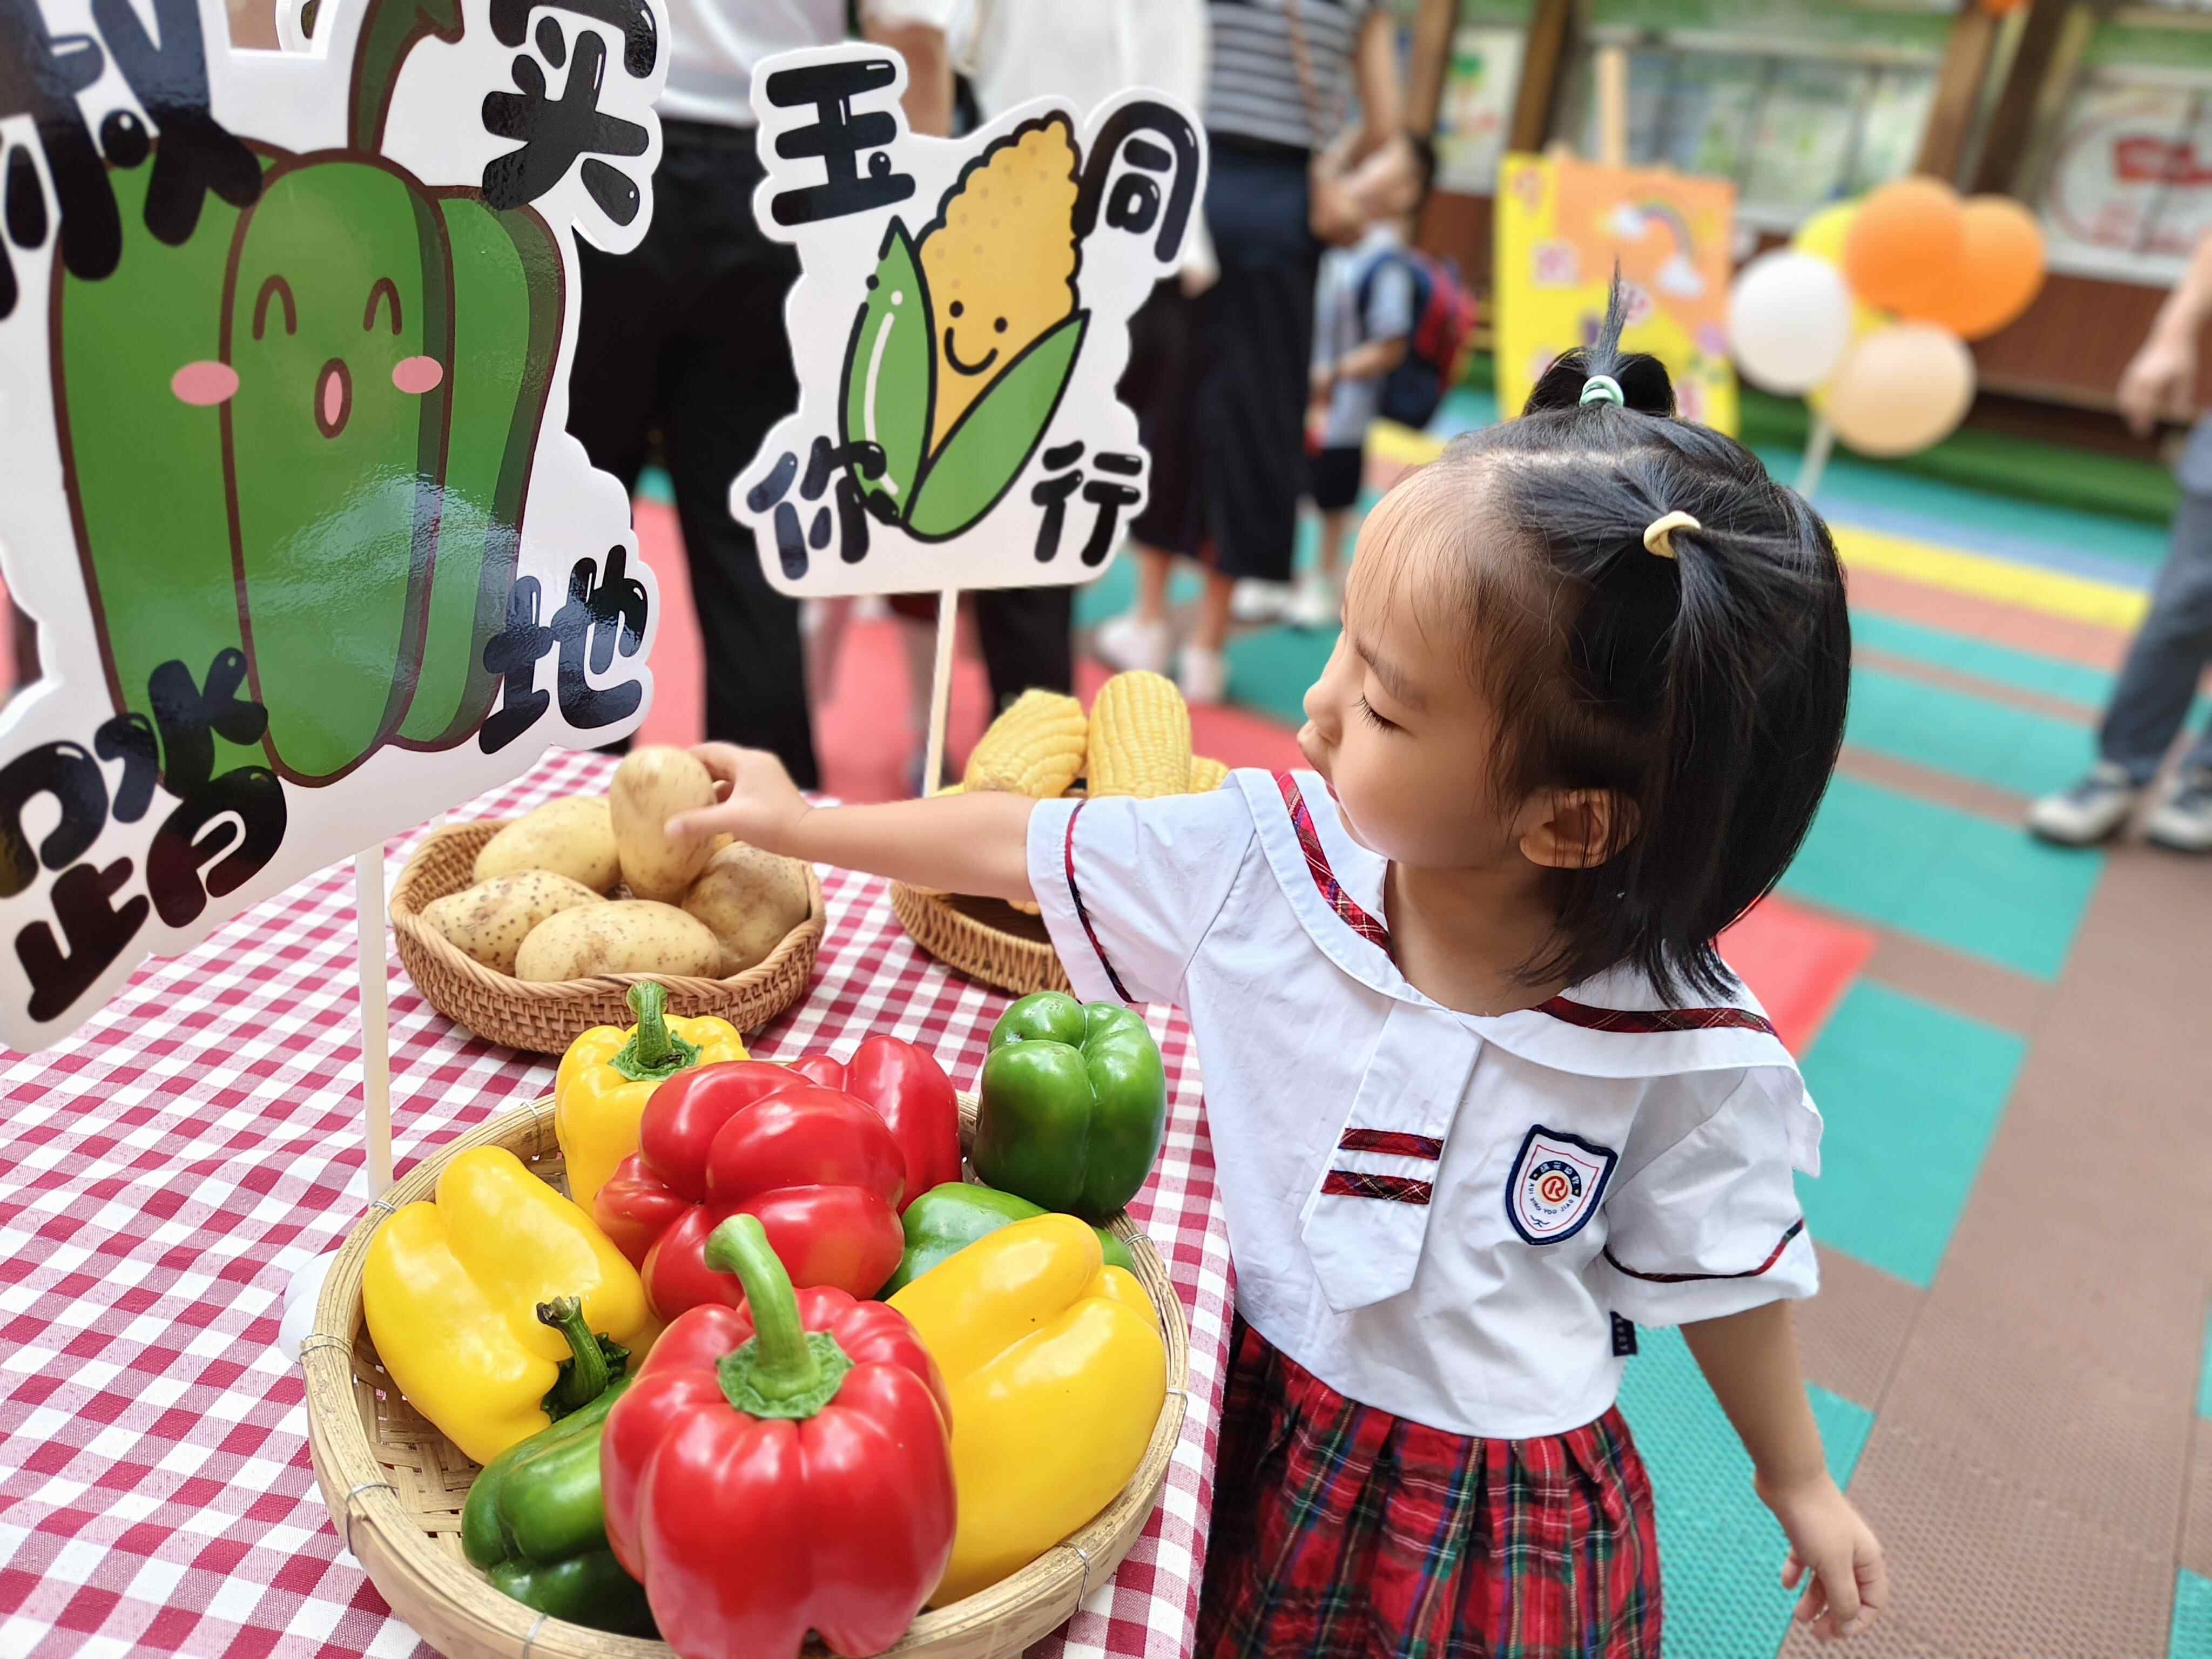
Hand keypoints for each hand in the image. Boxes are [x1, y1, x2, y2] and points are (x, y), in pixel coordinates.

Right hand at [666, 744, 811, 855]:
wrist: (809, 835)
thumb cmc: (772, 824)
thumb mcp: (731, 821)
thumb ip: (698, 822)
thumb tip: (668, 828)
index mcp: (747, 761)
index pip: (710, 750)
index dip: (688, 757)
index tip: (670, 766)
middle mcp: (757, 763)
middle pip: (720, 761)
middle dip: (698, 772)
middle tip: (676, 783)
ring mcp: (765, 776)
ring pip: (731, 775)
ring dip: (712, 785)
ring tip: (691, 798)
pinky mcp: (770, 790)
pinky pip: (741, 786)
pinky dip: (726, 795)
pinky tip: (715, 811)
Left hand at [1759, 1472, 1885, 1640]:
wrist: (1788, 1476)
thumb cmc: (1815, 1520)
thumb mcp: (1833, 1566)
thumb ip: (1844, 1598)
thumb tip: (1846, 1623)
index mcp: (1868, 1559)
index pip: (1873, 1601)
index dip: (1858, 1621)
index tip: (1835, 1633)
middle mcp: (1852, 1550)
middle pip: (1847, 1593)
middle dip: (1833, 1615)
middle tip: (1814, 1632)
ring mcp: (1828, 1540)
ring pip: (1824, 1579)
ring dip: (1813, 1599)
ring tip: (1797, 1615)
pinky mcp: (1805, 1530)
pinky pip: (1804, 1560)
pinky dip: (1796, 1573)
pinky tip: (1787, 1583)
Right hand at [2117, 332, 2195, 436]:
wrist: (2171, 333)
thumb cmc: (2182, 355)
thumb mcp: (2186, 377)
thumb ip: (2181, 397)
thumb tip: (2180, 416)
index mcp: (2153, 381)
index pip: (2144, 407)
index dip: (2143, 421)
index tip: (2145, 433)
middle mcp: (2139, 378)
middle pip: (2131, 405)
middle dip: (2134, 419)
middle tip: (2141, 431)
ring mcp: (2133, 374)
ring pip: (2125, 399)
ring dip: (2129, 411)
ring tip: (2136, 421)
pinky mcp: (2131, 372)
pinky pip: (2124, 392)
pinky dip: (2127, 402)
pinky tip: (2134, 408)